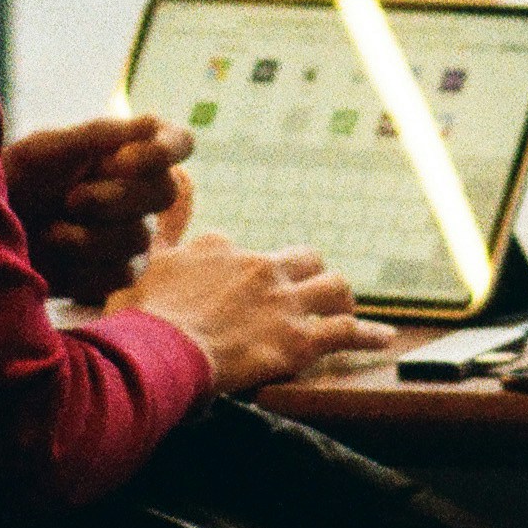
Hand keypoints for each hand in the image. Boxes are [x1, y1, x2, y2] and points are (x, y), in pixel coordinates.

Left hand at [7, 109, 190, 302]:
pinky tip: (55, 258)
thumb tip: (150, 125)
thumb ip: (96, 137)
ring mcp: (131, 236)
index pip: (178, 143)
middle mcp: (138, 192)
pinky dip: (82, 268)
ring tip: (50, 231)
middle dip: (115, 197)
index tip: (123, 160)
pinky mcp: (116, 274)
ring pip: (138, 238)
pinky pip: (120, 275)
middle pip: (165, 193)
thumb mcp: (44, 150)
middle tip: (72, 198)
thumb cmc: (12, 180)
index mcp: (126, 151)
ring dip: (87, 237)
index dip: (165, 150)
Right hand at [128, 231, 397, 394]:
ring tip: (345, 310)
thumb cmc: (143, 313)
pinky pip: (347, 332)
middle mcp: (260, 267)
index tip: (238, 290)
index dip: (243, 272)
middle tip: (308, 293)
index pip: (242, 250)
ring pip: (333, 288)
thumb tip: (178, 174)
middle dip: (309, 275)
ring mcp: (284, 303)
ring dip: (340, 299)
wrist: (157, 352)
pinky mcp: (299, 341)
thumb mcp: (148, 257)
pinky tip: (385, 339)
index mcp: (222, 247)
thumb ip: (168, 220)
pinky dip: (369, 335)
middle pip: (304, 260)